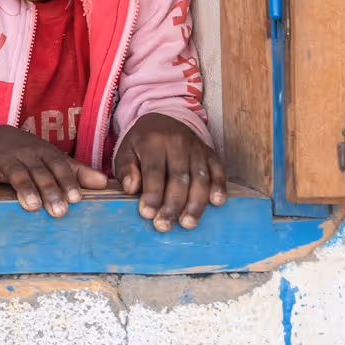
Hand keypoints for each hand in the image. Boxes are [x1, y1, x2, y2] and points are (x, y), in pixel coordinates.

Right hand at [0, 126, 106, 216]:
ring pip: (17, 172)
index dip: (67, 181)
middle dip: (49, 190)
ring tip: (31, 206)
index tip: (76, 198)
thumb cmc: (29, 154)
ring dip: (24, 188)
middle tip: (58, 211)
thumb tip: (104, 183)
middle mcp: (27, 154)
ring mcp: (6, 158)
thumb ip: (76, 172)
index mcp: (46, 153)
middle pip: (40, 172)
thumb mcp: (52, 158)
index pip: (59, 166)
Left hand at [113, 114, 226, 231]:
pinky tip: (217, 203)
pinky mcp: (210, 153)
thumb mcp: (125, 151)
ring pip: (200, 177)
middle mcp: (177, 142)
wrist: (163, 119)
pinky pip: (218, 170)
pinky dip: (219, 186)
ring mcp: (196, 147)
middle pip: (178, 177)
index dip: (151, 194)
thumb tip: (131, 188)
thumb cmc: (141, 143)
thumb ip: (125, 169)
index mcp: (152, 141)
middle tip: (164, 225)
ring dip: (195, 203)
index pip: (154, 171)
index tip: (147, 214)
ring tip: (187, 223)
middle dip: (172, 204)